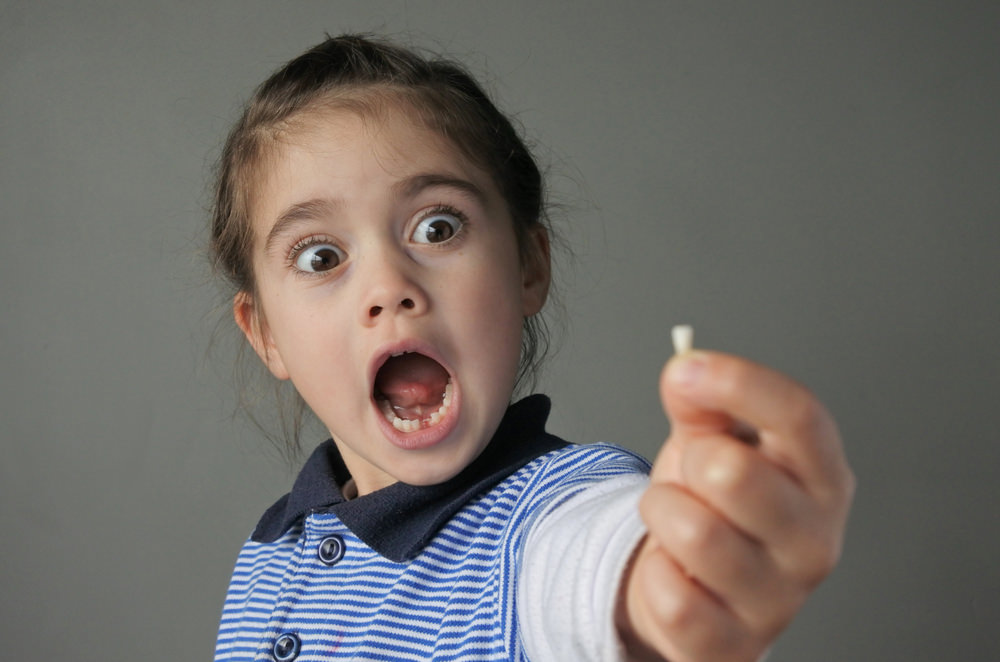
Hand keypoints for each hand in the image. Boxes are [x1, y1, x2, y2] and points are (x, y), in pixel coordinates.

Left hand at [618, 351, 854, 660]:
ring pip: (693, 532)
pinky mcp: (735, 647)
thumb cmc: (713, 506)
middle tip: (691, 478)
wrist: (695, 589)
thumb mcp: (711, 441)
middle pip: (734, 471)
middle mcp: (815, 540)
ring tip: (678, 520)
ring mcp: (780, 600)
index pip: (800, 416)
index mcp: (821, 477)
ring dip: (662, 514)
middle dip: (688, 464)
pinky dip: (654, 573)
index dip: (738, 383)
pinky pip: (671, 596)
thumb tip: (687, 371)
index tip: (687, 370)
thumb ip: (703, 401)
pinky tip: (674, 573)